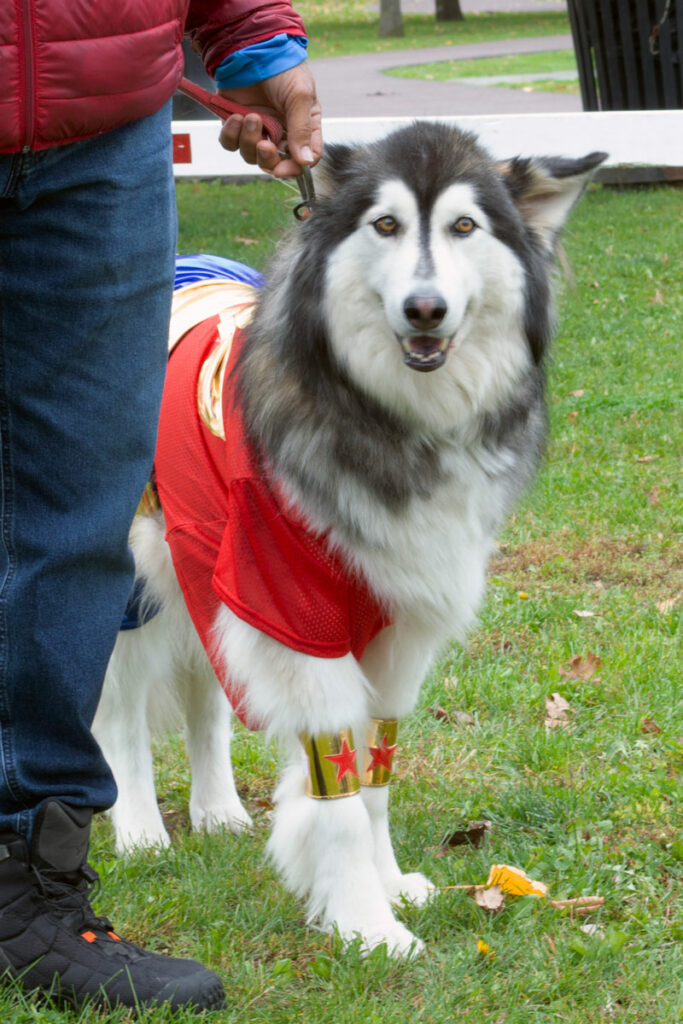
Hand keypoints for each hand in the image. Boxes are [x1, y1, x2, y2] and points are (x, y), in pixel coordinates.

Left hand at [217, 63, 321, 177]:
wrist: (254, 47)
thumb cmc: (284, 68)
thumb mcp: (300, 97)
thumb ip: (303, 130)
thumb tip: (306, 162)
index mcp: (303, 129)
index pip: (302, 161)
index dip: (293, 169)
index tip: (282, 169)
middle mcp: (281, 134)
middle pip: (274, 164)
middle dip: (267, 159)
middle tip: (264, 145)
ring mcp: (258, 130)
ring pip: (250, 156)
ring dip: (249, 141)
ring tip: (251, 117)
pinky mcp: (236, 124)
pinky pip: (230, 143)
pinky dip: (231, 135)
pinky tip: (235, 117)